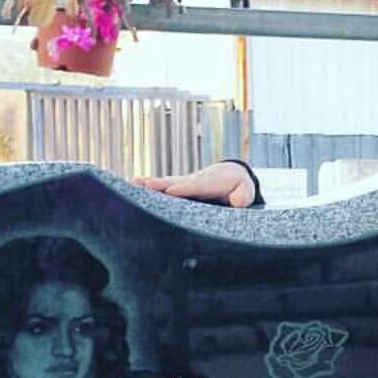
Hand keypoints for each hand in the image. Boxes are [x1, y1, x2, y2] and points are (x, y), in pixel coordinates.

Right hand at [134, 161, 256, 207]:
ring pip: (166, 183)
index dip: (184, 189)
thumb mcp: (244, 193)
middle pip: (176, 183)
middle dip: (162, 184)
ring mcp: (185, 183)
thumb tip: (236, 202)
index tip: (172, 191)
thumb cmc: (239, 187)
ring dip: (150, 184)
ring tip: (134, 183)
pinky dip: (149, 186)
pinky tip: (133, 185)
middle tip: (147, 184)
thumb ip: (241, 197)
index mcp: (210, 183)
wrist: (232, 175)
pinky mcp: (178, 187)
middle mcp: (194, 181)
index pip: (195, 186)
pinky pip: (163, 186)